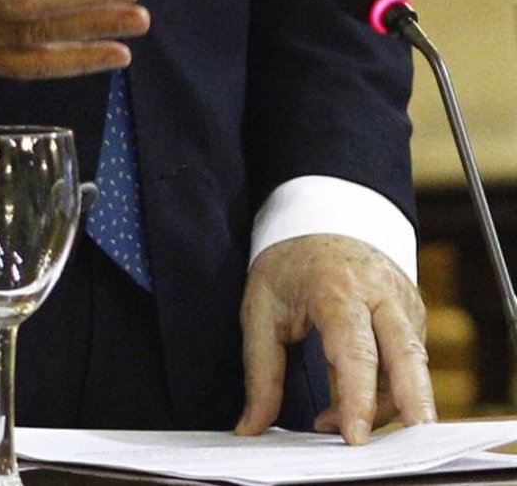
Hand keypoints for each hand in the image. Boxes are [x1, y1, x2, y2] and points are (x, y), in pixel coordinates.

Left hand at [237, 233, 434, 443]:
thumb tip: (250, 428)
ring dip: (389, 405)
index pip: (355, 349)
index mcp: (337, 287)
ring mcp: (403, 301)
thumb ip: (260, 372)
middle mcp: (379, 293)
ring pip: (413, 365)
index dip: (358, 397)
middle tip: (413, 448)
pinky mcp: (413, 312)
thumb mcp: (260, 308)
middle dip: (414, 404)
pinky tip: (355, 401)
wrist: (322, 216)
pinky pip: (410, 360)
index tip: (355, 439)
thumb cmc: (289, 264)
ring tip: (340, 424)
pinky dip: (390, 389)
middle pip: (408, 355)